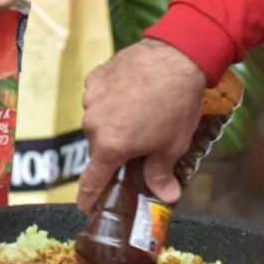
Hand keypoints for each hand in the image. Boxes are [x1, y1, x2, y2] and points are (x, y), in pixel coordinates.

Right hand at [77, 38, 207, 212]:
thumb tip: (167, 197)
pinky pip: (98, 98)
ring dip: (112, 125)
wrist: (177, 56)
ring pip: (98, 122)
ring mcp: (92, 99)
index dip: (89, 197)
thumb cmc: (175, 106)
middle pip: (99, 149)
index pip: (92, 181)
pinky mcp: (95, 77)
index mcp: (110, 147)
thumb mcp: (172, 146)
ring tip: (138, 115)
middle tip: (136, 148)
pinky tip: (131, 95)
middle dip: (115, 152)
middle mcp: (94, 125)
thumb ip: (161, 174)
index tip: (86, 207)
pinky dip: (110, 101)